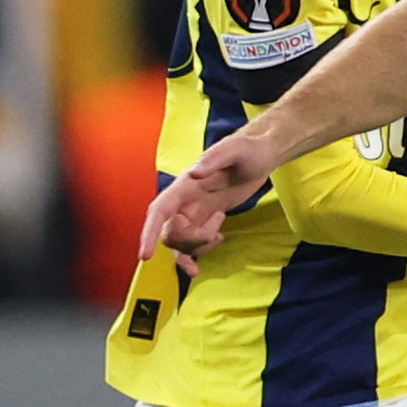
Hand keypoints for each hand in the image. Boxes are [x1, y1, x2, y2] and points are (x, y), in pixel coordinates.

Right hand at [139, 125, 286, 272]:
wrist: (260, 157)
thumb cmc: (248, 150)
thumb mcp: (234, 150)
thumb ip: (214, 159)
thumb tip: (195, 172)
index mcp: (185, 185)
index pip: (159, 211)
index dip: (149, 232)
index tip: (146, 256)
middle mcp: (183, 201)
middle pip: (171, 233)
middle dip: (193, 240)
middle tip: (218, 224)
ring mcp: (193, 212)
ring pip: (182, 243)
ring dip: (201, 245)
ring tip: (221, 226)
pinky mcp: (205, 220)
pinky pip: (192, 245)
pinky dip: (201, 251)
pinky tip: (219, 240)